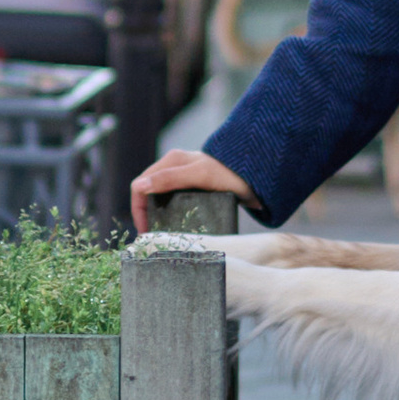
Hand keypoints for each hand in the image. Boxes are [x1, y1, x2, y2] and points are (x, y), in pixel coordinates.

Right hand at [130, 147, 254, 234]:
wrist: (260, 178)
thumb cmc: (230, 174)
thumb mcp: (199, 175)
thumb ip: (170, 178)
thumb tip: (140, 186)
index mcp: (171, 161)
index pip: (140, 185)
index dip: (138, 209)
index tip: (145, 232)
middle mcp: (175, 169)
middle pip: (148, 193)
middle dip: (145, 215)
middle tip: (152, 238)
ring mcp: (185, 180)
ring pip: (160, 200)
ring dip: (157, 217)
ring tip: (163, 236)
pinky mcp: (195, 191)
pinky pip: (175, 204)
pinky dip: (171, 216)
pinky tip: (177, 229)